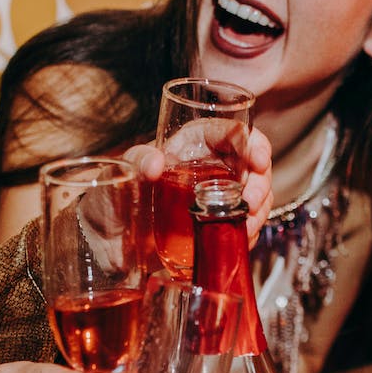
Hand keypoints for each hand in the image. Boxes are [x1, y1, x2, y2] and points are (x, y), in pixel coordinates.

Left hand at [125, 130, 273, 242]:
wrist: (111, 238)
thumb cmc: (116, 194)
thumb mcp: (124, 172)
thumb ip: (137, 160)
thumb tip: (155, 162)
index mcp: (195, 143)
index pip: (232, 133)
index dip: (252, 143)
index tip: (258, 161)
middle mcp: (213, 166)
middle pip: (253, 166)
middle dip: (260, 184)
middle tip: (250, 203)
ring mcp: (220, 196)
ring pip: (256, 196)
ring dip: (259, 211)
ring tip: (246, 227)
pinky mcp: (219, 223)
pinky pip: (246, 223)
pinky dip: (250, 232)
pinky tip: (241, 239)